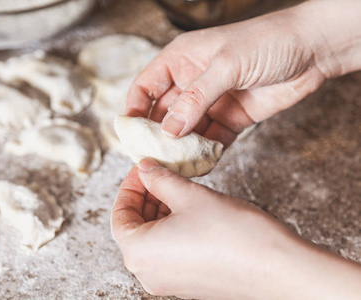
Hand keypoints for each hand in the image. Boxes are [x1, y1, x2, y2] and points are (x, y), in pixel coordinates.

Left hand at [111, 158, 360, 298]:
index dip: (130, 186)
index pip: (119, 214)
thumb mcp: (189, 196)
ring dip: (160, 211)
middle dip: (146, 197)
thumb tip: (145, 168)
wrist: (278, 268)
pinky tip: (190, 209)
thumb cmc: (232, 233)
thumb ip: (160, 180)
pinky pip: (169, 251)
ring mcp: (168, 282)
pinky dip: (172, 227)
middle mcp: (148, 273)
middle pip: (134, 227)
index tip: (144, 168)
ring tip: (179, 187)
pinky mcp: (188, 284)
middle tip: (162, 173)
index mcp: (138, 253)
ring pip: (152, 239)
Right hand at [126, 0, 360, 146]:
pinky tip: (201, 165)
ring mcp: (211, 102)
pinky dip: (205, 153)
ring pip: (186, 131)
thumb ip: (196, 98)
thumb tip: (169, 130)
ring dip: (181, 149)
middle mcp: (191, 82)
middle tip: (152, 159)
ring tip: (175, 168)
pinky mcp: (231, 118)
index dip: (135, 109)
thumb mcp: (226, 65)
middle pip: (163, 113)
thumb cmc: (267, 41)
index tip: (130, 134)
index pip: (146, 86)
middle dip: (157, 136)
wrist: (312, 50)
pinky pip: (211, 140)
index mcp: (181, 60)